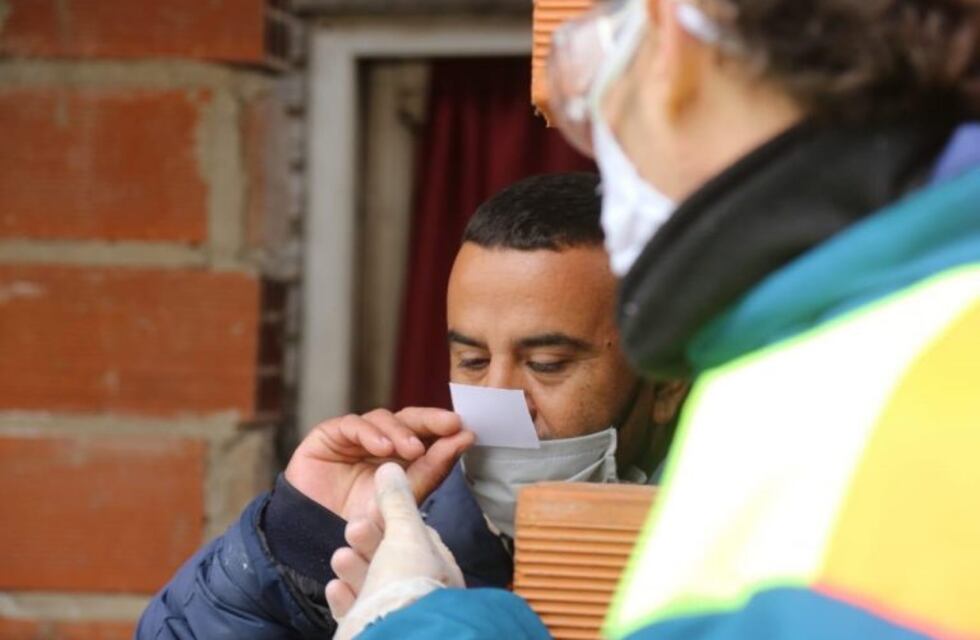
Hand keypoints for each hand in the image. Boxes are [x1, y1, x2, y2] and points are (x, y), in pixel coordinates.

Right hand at [284, 408, 473, 521]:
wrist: (310, 539)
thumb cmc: (356, 525)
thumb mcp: (399, 502)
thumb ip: (429, 471)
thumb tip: (463, 439)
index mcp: (400, 459)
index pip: (427, 437)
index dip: (445, 432)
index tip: (466, 433)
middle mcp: (379, 444)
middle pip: (409, 421)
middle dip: (431, 421)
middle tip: (450, 424)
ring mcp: (355, 438)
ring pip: (384, 419)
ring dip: (401, 432)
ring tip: (413, 449)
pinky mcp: (329, 435)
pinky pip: (353, 425)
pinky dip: (369, 433)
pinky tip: (381, 447)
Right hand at [330, 464, 464, 638]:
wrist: (392, 636)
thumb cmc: (408, 583)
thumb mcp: (406, 533)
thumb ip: (398, 501)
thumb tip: (393, 468)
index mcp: (437, 567)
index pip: (415, 534)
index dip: (392, 518)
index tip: (373, 506)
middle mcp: (419, 590)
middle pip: (388, 557)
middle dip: (369, 540)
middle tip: (354, 527)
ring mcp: (394, 610)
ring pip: (369, 581)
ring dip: (353, 565)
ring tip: (341, 556)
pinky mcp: (369, 628)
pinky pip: (354, 608)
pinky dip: (344, 596)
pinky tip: (335, 586)